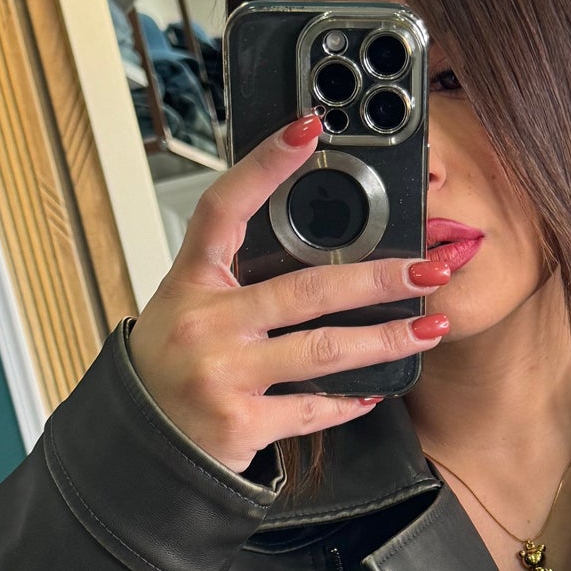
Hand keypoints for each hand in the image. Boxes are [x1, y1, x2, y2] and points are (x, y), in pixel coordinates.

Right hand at [126, 114, 452, 473]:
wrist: (140, 441)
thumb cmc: (170, 366)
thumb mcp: (189, 306)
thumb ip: (240, 277)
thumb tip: (318, 245)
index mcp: (191, 282)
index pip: (225, 208)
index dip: (264, 164)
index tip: (307, 129)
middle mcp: (205, 323)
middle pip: (306, 288)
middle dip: (379, 277)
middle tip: (429, 268)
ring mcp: (222, 375)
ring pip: (323, 350)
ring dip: (386, 338)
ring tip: (430, 327)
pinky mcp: (240, 423)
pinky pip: (312, 408)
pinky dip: (349, 401)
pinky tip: (376, 390)